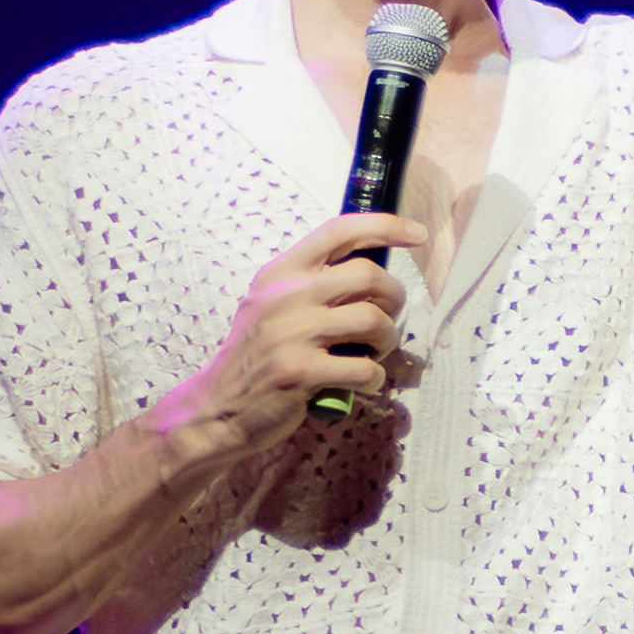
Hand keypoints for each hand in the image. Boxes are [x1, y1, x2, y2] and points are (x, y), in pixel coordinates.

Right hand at [163, 215, 414, 444]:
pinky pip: (363, 369)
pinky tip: (362, 383)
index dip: (385, 226)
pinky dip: (374, 379)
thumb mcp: (270, 305)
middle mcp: (285, 296)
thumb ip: (310, 285)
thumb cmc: (255, 357)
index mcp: (280, 273)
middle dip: (394, 300)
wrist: (217, 407)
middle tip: (386, 322)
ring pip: (372, 321)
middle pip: (368, 276)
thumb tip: (370, 275)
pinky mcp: (299, 372)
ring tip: (374, 354)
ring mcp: (291, 334)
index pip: (339, 231)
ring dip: (386, 341)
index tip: (416, 235)